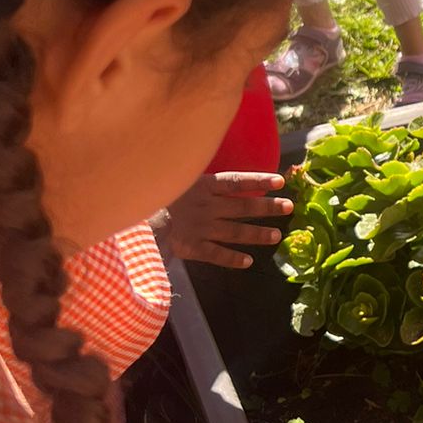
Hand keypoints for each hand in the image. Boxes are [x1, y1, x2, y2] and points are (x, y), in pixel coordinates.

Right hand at [160, 172, 292, 270]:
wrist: (133, 220)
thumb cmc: (152, 193)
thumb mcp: (173, 176)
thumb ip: (192, 174)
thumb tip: (205, 160)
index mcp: (202, 186)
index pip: (237, 181)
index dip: (258, 181)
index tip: (280, 181)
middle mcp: (207, 207)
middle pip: (243, 207)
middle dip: (267, 208)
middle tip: (289, 207)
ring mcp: (201, 228)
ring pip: (235, 232)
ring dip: (256, 234)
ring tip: (276, 236)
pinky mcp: (192, 247)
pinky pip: (216, 254)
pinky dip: (232, 259)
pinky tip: (248, 262)